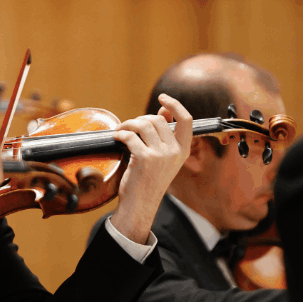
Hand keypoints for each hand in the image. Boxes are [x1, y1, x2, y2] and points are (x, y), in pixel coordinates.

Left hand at [111, 93, 191, 243]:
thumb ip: (164, 136)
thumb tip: (163, 111)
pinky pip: (130, 136)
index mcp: (183, 150)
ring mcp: (161, 155)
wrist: (140, 203)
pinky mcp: (145, 159)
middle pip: (158, 119)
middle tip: (128, 127)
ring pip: (143, 124)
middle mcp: (175, 152)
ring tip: (121, 131)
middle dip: (140, 119)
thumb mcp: (164, 158)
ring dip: (128, 124)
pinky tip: (116, 138)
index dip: (175, 104)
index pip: (187, 119)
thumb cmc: (149, 179)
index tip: (162, 97)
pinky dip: (120, 134)